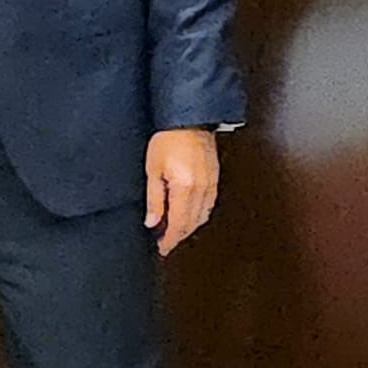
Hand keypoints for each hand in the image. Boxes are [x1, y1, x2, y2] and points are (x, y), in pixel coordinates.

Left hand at [145, 128, 219, 257]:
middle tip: (164, 241)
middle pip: (191, 224)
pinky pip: (209, 204)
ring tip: (173, 227)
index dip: (169, 240)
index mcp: (185, 189)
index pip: (178, 225)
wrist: (189, 119)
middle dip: (178, 236)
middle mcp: (201, 189)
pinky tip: (189, 212)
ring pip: (202, 217)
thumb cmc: (169, 139)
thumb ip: (154, 199)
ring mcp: (211, 184)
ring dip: (189, 226)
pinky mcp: (214, 178)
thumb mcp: (153, 169)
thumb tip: (152, 222)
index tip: (162, 248)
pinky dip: (199, 214)